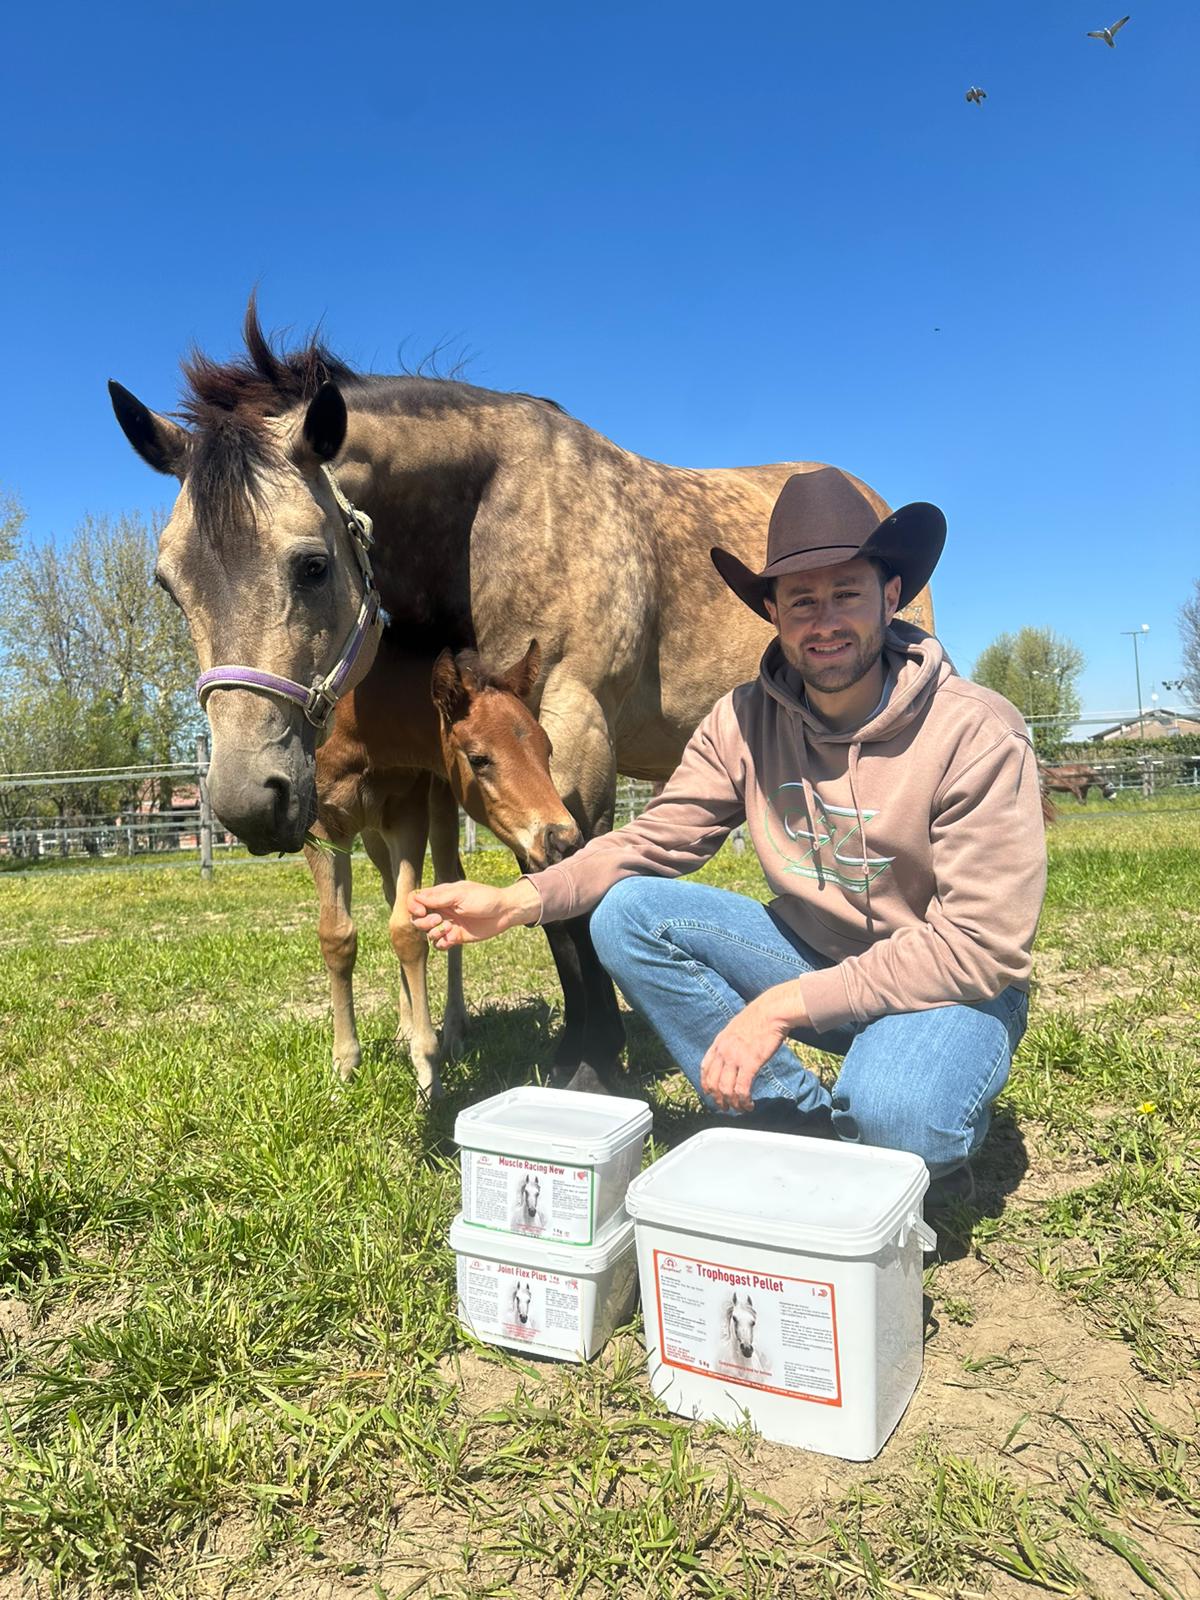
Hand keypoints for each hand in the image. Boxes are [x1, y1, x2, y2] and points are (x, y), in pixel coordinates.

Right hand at [408, 878, 539, 948]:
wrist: (504, 912)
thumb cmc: (484, 898)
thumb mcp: (460, 894)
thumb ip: (438, 897)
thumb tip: (416, 898)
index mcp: (440, 896)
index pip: (415, 900)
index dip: (413, 906)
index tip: (422, 911)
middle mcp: (441, 910)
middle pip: (417, 918)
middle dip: (423, 922)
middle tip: (438, 920)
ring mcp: (447, 924)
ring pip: (426, 933)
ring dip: (433, 932)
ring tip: (449, 928)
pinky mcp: (455, 937)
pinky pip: (439, 944)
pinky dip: (441, 943)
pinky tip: (451, 938)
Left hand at [699, 988, 803, 1112]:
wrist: (771, 1012)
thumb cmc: (759, 1018)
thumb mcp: (735, 1027)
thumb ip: (730, 1042)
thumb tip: (732, 1053)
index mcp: (719, 1042)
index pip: (704, 1068)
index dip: (706, 1084)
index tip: (711, 1094)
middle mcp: (723, 1051)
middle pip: (713, 1083)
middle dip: (717, 1099)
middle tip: (725, 1108)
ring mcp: (735, 1058)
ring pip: (726, 1089)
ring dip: (732, 1104)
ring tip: (740, 1109)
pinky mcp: (750, 1063)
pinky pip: (742, 1089)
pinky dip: (744, 1101)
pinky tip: (750, 1105)